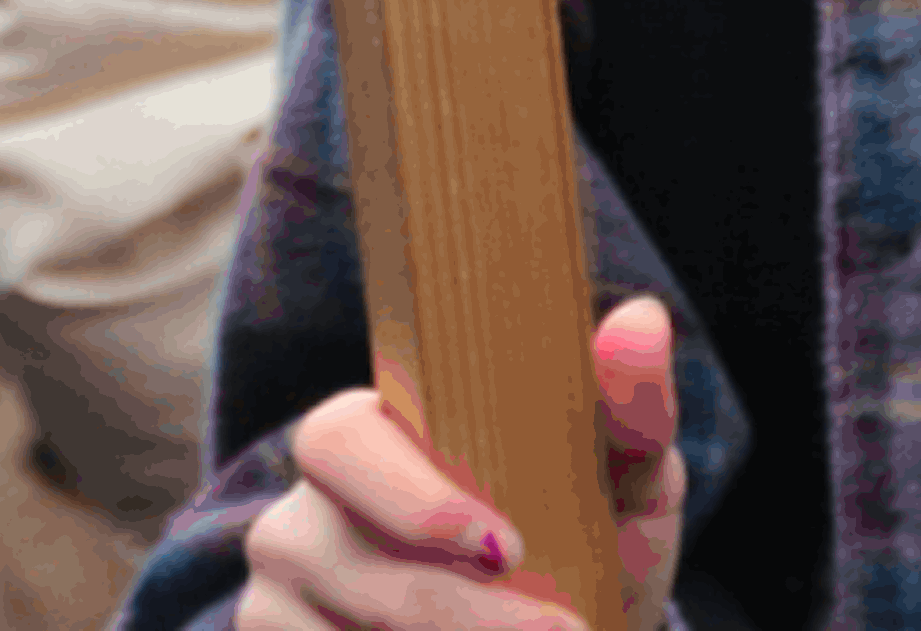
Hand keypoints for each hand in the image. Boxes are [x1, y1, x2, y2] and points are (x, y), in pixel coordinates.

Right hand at [240, 297, 685, 630]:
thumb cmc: (591, 540)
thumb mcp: (622, 481)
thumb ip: (631, 409)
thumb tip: (642, 318)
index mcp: (367, 434)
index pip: (342, 441)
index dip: (413, 501)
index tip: (508, 550)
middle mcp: (304, 516)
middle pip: (336, 557)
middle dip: (448, 608)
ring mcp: (279, 606)